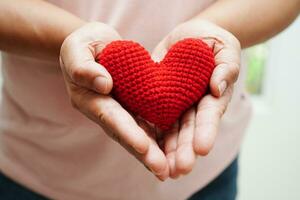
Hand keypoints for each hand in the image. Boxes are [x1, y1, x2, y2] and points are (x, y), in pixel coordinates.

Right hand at [59, 22, 168, 179]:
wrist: (95, 46)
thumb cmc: (84, 44)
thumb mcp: (77, 48)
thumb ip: (84, 67)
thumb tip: (103, 84)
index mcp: (89, 98)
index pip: (109, 117)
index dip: (126, 132)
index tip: (143, 147)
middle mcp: (104, 111)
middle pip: (125, 133)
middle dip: (143, 152)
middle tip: (162, 170)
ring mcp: (119, 111)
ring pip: (137, 134)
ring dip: (152, 153)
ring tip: (169, 170)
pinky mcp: (132, 107)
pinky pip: (145, 124)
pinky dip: (156, 139)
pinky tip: (171, 152)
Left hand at [152, 20, 240, 177]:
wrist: (188, 37)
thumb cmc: (211, 41)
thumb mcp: (224, 48)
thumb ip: (225, 67)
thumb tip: (218, 89)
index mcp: (213, 97)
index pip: (209, 116)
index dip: (206, 132)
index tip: (201, 149)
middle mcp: (194, 107)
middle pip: (189, 131)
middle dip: (185, 150)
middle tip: (180, 169)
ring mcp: (176, 106)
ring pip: (171, 131)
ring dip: (167, 151)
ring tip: (163, 170)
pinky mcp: (158, 101)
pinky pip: (152, 118)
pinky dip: (150, 134)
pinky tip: (144, 150)